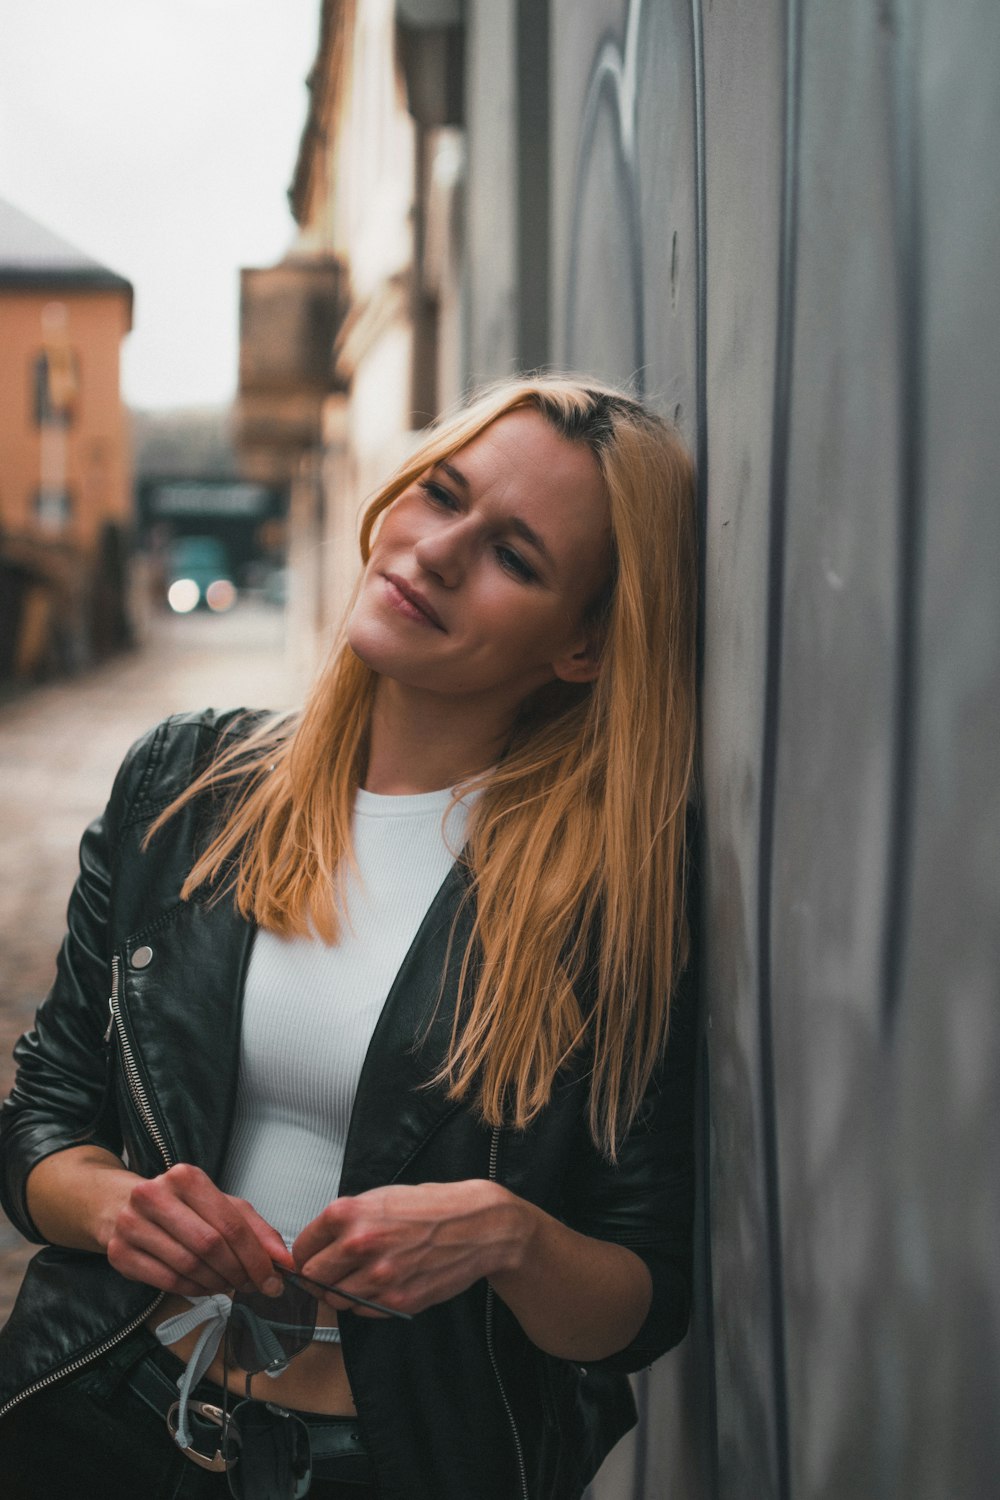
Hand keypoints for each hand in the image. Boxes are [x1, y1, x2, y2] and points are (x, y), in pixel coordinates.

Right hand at [105, 1162, 289, 1298]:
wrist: (119, 1205)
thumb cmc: (180, 1205)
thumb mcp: (221, 1205)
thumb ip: (256, 1230)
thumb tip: (284, 1262)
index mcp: (186, 1177)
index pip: (230, 1224)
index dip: (256, 1257)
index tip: (273, 1279)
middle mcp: (155, 1196)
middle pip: (210, 1246)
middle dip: (238, 1272)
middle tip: (252, 1286)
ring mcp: (132, 1224)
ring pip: (189, 1267)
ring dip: (217, 1283)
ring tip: (229, 1284)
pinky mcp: (120, 1253)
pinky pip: (168, 1282)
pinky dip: (194, 1290)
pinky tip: (205, 1287)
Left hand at [291, 1180, 527, 1318]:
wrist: (477, 1227)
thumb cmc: (431, 1207)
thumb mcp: (382, 1198)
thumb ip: (347, 1221)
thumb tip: (319, 1244)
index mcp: (349, 1213)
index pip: (302, 1248)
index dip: (305, 1255)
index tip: (312, 1258)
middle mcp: (358, 1244)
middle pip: (313, 1277)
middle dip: (320, 1276)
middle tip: (334, 1272)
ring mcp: (377, 1276)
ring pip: (335, 1298)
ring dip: (343, 1291)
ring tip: (364, 1275)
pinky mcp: (396, 1302)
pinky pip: (362, 1311)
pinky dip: (366, 1303)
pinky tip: (384, 1284)